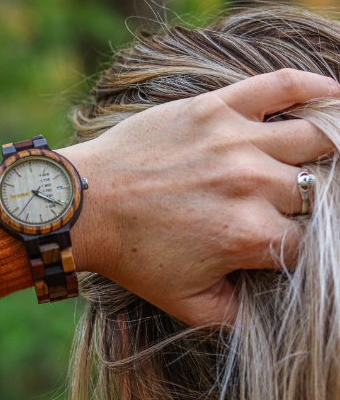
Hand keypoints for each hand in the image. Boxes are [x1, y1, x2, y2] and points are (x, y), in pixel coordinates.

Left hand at [59, 70, 339, 325]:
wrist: (85, 205)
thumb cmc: (131, 254)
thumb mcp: (185, 303)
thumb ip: (238, 313)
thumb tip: (274, 309)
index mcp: (250, 235)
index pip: (311, 245)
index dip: (303, 250)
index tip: (285, 247)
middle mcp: (252, 184)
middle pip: (318, 193)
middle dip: (310, 207)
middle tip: (287, 208)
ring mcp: (235, 141)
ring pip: (315, 139)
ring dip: (327, 153)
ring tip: (324, 161)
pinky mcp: (214, 109)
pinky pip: (280, 86)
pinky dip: (315, 88)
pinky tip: (334, 97)